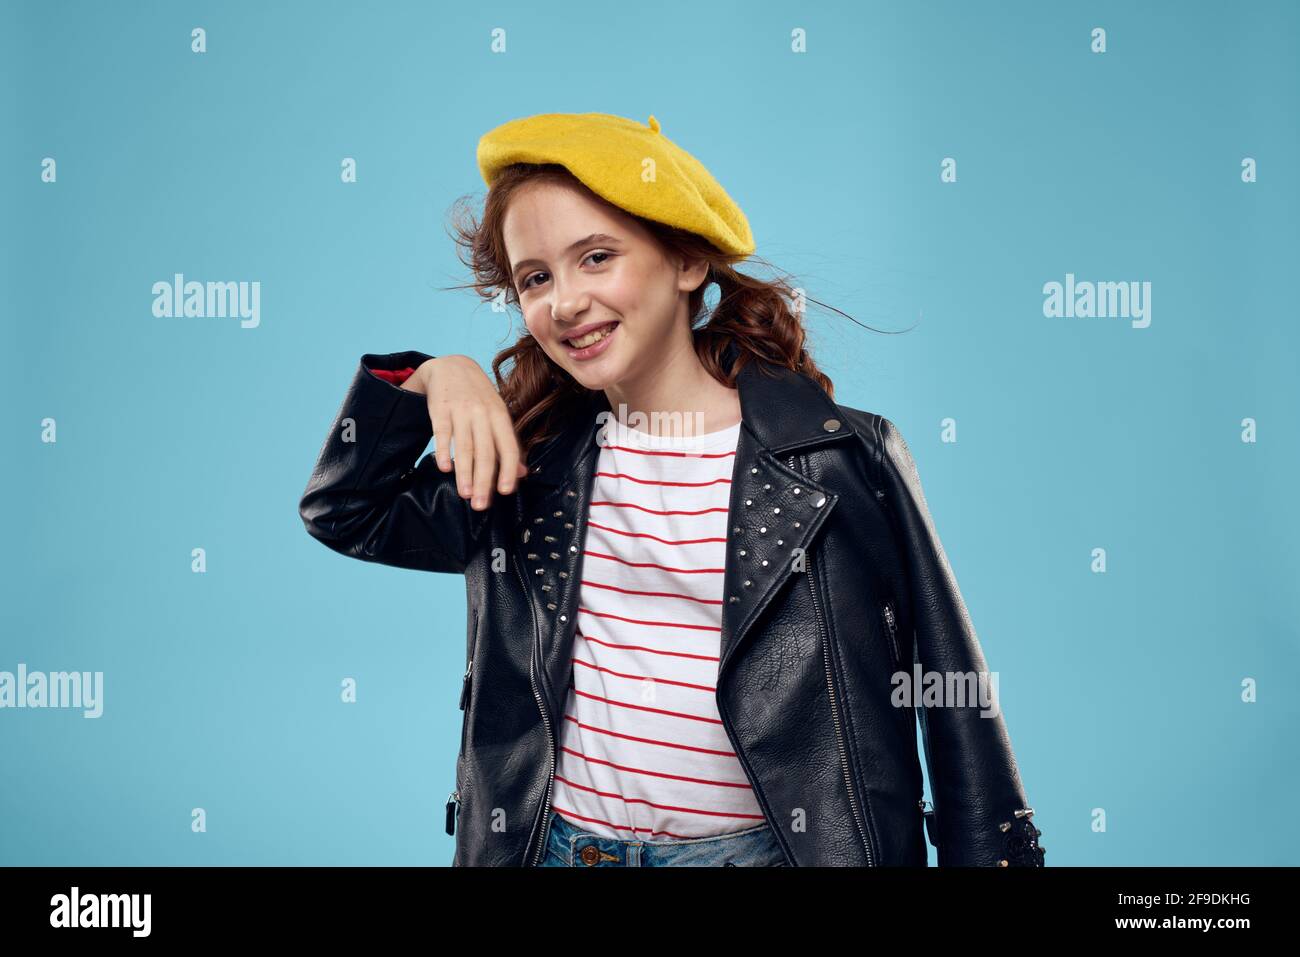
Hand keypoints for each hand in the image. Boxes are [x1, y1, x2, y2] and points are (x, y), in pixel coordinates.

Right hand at [401, 356, 528, 509]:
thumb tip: (521, 474)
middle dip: (484, 481)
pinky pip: (442, 433)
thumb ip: (508, 445)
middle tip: (480, 505)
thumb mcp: (497, 415)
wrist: (451, 366)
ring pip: (465, 446)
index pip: (509, 447)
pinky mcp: (440, 409)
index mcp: (501, 416)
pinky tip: (445, 468)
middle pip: (486, 452)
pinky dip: (443, 451)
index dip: (508, 470)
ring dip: (465, 473)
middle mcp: (483, 413)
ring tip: (465, 494)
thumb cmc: (478, 397)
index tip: (505, 492)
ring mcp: (461, 410)